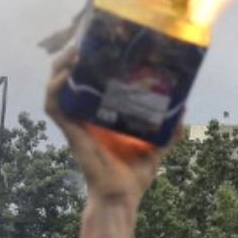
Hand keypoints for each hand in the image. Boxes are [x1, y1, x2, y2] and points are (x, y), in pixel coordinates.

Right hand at [43, 47, 172, 206]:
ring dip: (60, 67)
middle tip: (85, 40)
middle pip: (71, 79)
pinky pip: (55, 107)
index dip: (90, 62)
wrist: (121, 198)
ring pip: (57, 87)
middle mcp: (86, 116)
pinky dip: (55, 90)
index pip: (91, 83)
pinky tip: (64, 75)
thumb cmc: (133, 177)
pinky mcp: (71, 132)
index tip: (98, 42)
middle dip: (72, 57)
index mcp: (102, 116)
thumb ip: (168, 131)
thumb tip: (183, 112)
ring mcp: (76, 123)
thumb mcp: (155, 148)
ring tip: (73, 51)